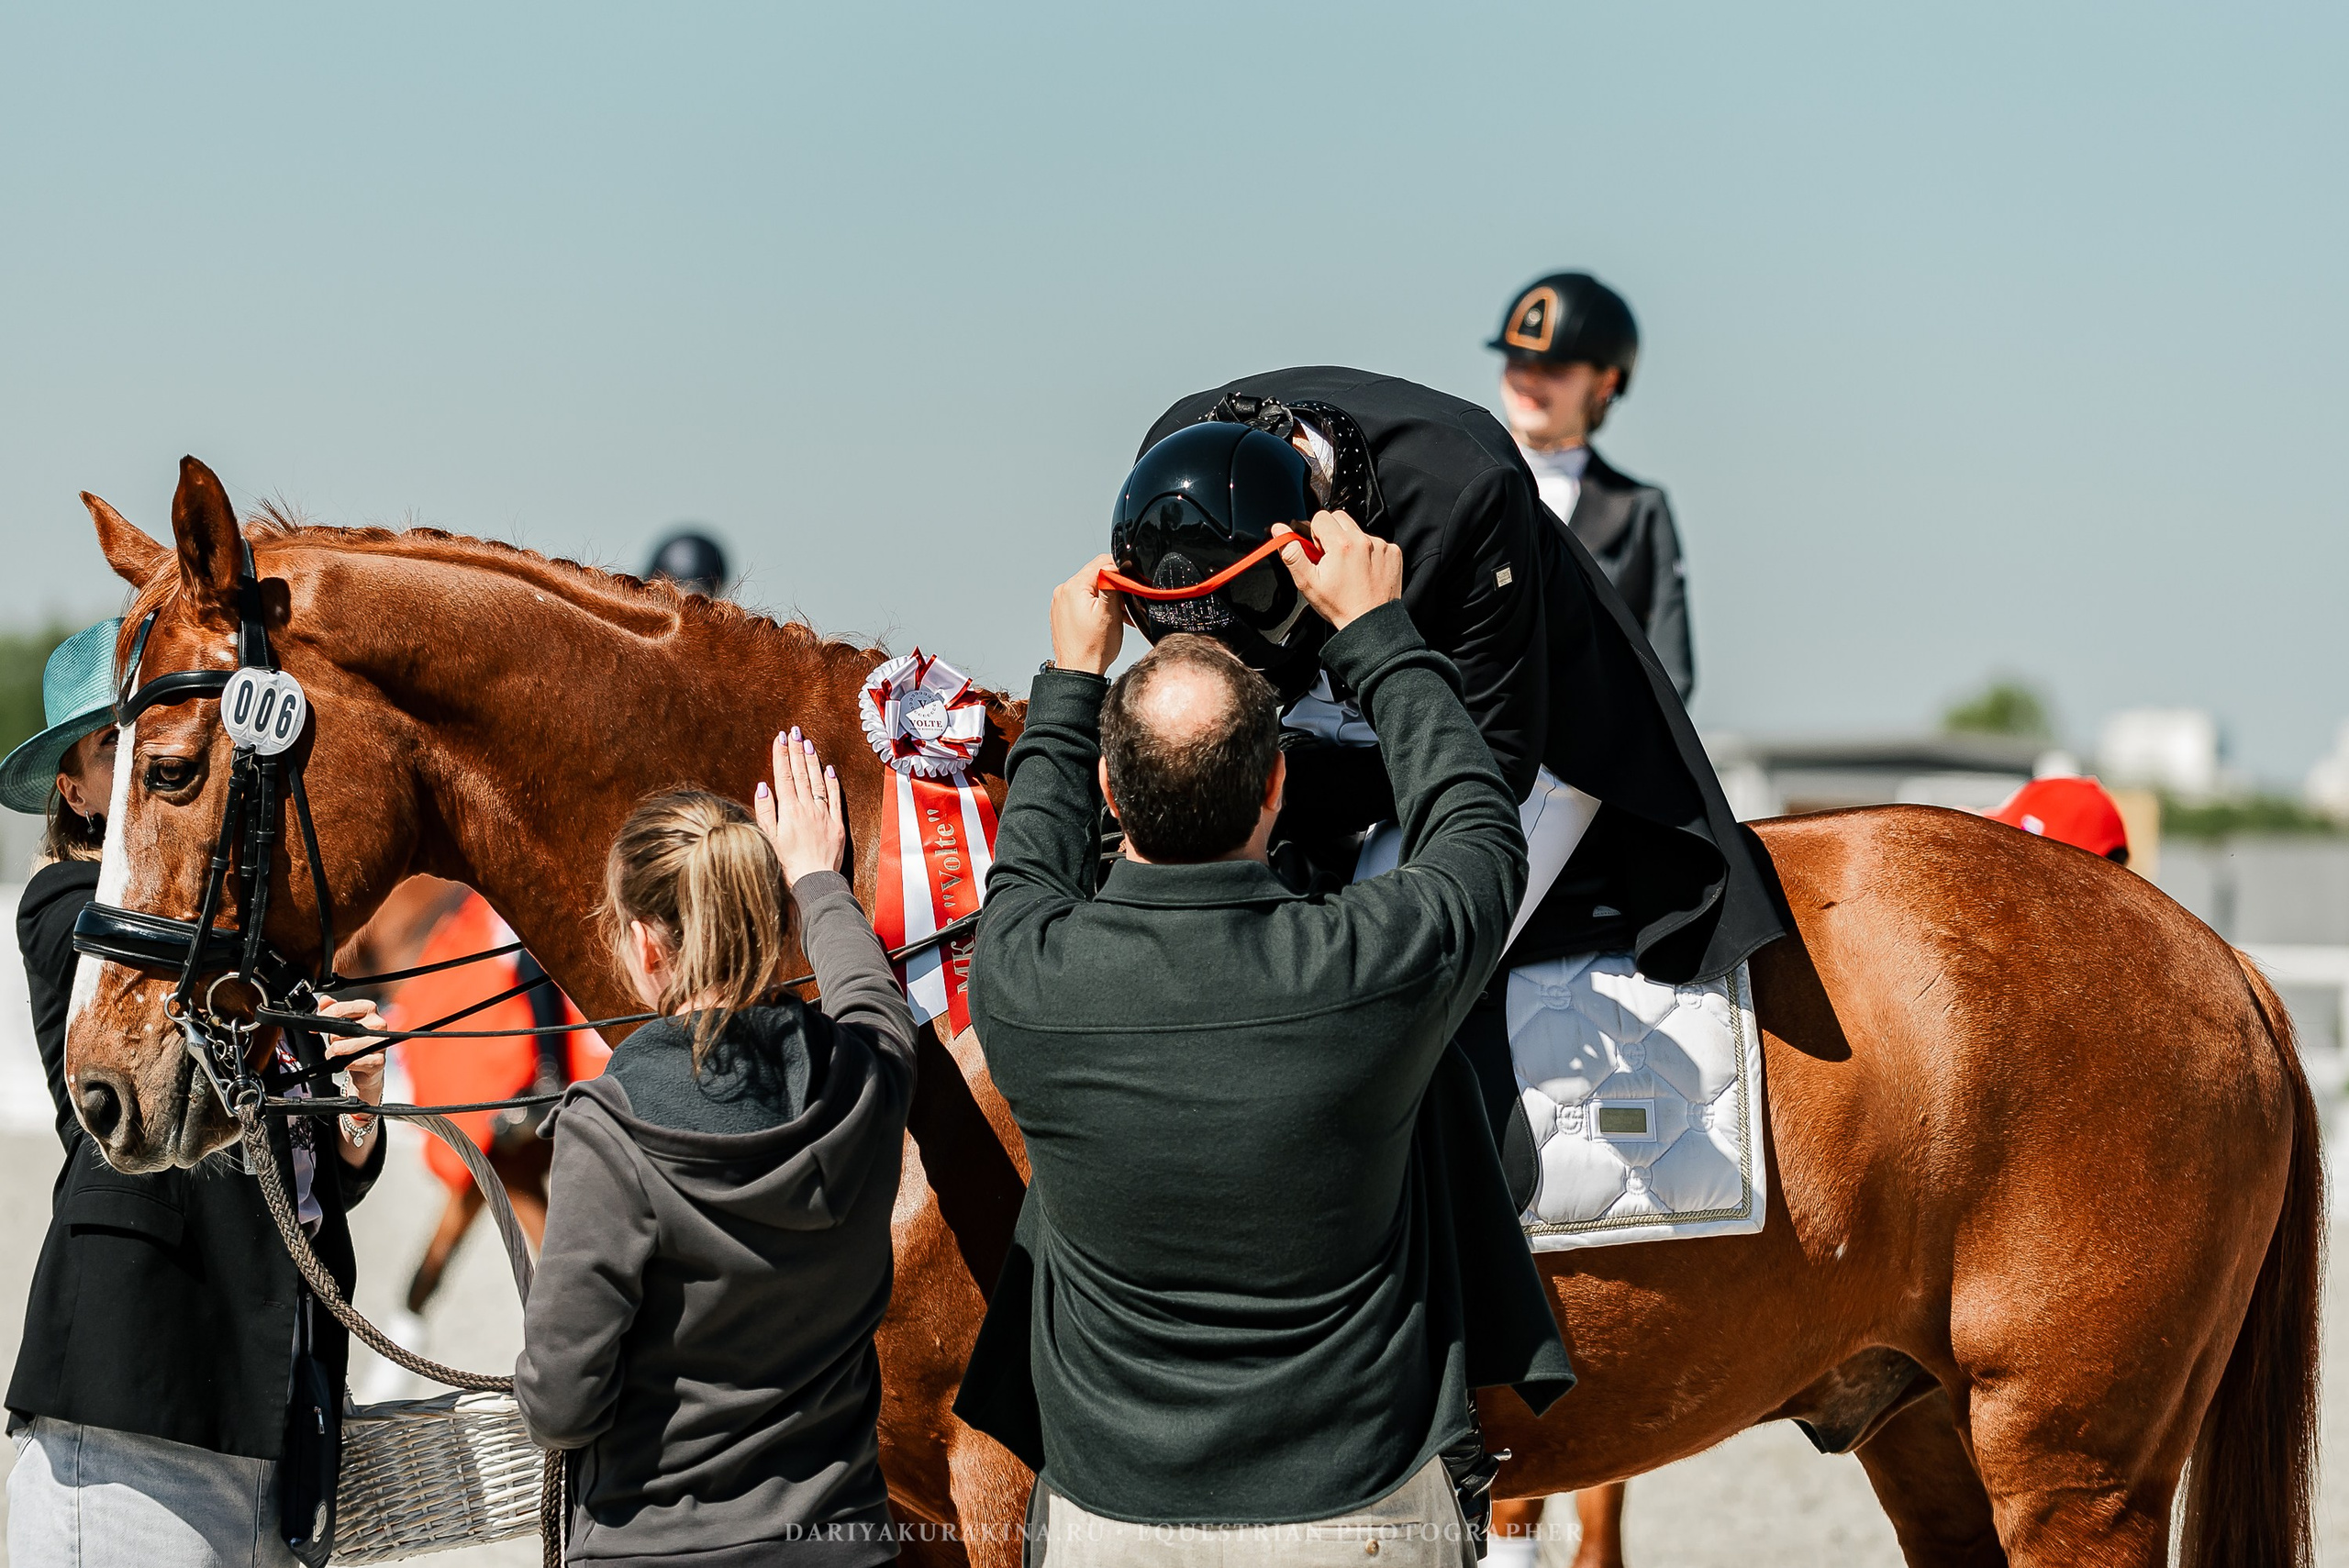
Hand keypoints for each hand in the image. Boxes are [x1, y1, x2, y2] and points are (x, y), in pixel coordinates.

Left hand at [314, 995, 388, 1104]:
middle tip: (336, 1042)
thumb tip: (325, 1000)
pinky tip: (346, 1063)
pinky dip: (344, 1064)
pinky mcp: (378, 1061)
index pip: (340, 1009)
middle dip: (332, 1038)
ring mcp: (380, 1042)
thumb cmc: (355, 1041)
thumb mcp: (344, 1022)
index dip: (323, 1017)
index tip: (315, 1027)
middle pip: (341, 1029)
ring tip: (337, 1054)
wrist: (368, 1065)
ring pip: (343, 1047)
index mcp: (369, 1008)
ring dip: (334, 1053)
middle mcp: (378, 1023)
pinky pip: (352, 1061)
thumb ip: (333, 1008)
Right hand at [758, 726, 846, 884]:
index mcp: (788, 811)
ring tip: (808, 743)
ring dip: (812, 760)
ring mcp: (823, 814)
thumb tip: (763, 787)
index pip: (784, 776)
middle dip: (796, 750)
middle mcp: (807, 808)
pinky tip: (828, 768)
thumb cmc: (788, 863)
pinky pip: (835, 798)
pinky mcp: (836, 823)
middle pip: (801, 773)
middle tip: (794, 731)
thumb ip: (765, 811)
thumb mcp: (768, 838)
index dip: (782, 755)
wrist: (814, 880)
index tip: (780, 738)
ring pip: (818, 781)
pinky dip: (832, 781)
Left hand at [1051, 555, 1124, 674]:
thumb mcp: (1109, 613)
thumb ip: (1111, 584)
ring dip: (1106, 597)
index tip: (1129, 586)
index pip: (1101, 562)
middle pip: (1096, 575)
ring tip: (1116, 615)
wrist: (1078, 670)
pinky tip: (1105, 619)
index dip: (1120, 571)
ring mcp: (1061, 602)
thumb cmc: (1093, 648)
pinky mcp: (1063, 612)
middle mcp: (1064, 591)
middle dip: (1113, 586)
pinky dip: (1096, 605)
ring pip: (1091, 587)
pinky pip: (1083, 599)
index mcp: (1073, 587)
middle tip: (1124, 605)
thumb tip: (1115, 567)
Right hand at [1274, 510, 1401, 629]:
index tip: (1320, 553)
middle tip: (1331, 558)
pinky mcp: (1393, 553)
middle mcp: (1363, 540)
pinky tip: (1364, 570)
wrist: (1370, 623)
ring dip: (1350, 543)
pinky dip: (1369, 552)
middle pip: (1340, 518)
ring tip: (1349, 567)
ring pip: (1358, 530)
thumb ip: (1292, 553)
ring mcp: (1381, 546)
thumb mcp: (1308, 583)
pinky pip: (1376, 542)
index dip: (1316, 535)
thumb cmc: (1340, 606)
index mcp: (1341, 544)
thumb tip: (1279, 530)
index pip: (1321, 517)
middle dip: (1332, 533)